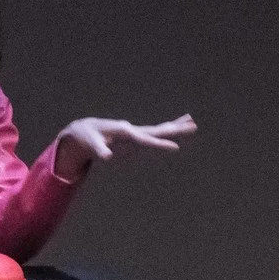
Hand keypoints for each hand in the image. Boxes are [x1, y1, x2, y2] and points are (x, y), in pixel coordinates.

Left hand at [53, 114, 196, 178]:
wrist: (84, 130)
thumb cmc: (88, 139)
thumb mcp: (92, 146)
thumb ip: (100, 151)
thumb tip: (108, 157)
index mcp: (125, 132)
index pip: (146, 139)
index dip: (160, 144)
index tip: (175, 147)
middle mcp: (132, 129)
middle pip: (158, 130)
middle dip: (175, 130)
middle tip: (194, 126)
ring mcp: (134, 131)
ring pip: (158, 129)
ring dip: (175, 126)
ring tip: (192, 122)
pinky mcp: (134, 135)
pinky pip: (153, 133)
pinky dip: (165, 130)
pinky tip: (175, 126)